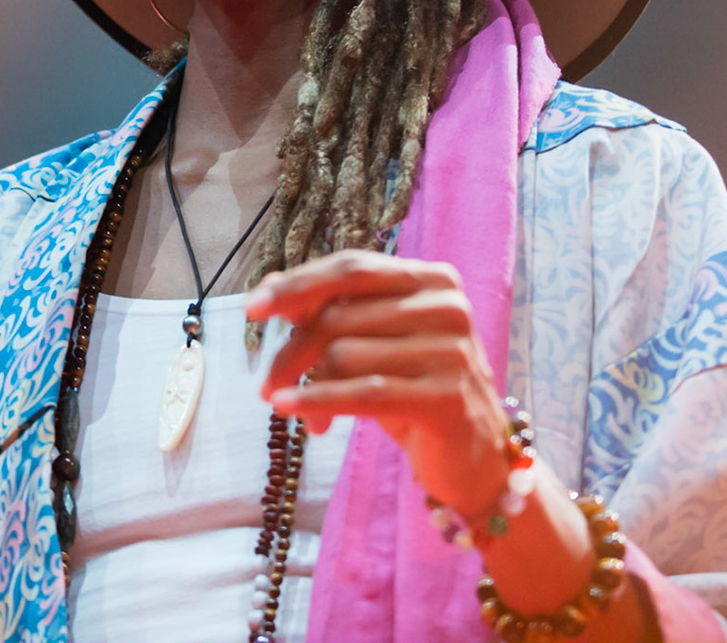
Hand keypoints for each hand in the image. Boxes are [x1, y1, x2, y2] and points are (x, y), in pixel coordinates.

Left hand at [246, 248, 509, 515]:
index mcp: (432, 280)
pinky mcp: (447, 397)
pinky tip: (289, 409)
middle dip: (292, 352)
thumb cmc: (414, 389)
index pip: (351, 269)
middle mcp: (447, 307)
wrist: (474, 457)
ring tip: (302, 411)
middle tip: (267, 383)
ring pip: (344, 355)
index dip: (297, 285)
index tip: (252, 309)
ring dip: (308, 387)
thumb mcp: (375, 342)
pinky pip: (363, 392)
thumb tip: (268, 291)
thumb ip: (332, 311)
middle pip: (338, 316)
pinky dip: (317, 401)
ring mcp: (452, 351)